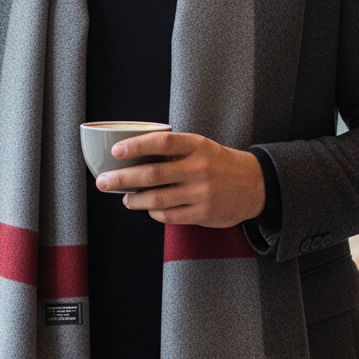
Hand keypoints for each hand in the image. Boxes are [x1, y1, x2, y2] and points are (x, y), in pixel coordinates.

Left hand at [95, 131, 264, 227]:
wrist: (254, 185)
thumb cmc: (219, 163)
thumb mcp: (201, 147)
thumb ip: (174, 151)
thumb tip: (134, 156)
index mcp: (197, 145)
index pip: (161, 142)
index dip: (136, 145)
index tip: (115, 150)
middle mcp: (199, 168)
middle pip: (152, 173)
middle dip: (122, 178)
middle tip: (103, 181)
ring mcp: (202, 192)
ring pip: (157, 198)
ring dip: (135, 199)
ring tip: (125, 198)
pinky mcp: (204, 213)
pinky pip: (170, 215)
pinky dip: (154, 212)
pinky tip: (149, 208)